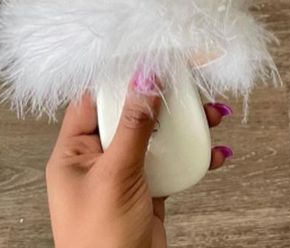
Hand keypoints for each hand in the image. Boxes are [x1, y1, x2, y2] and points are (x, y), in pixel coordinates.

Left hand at [46, 78, 231, 247]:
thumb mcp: (116, 176)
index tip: (151, 60)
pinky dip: (195, 155)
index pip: (96, 99)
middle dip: (166, 99)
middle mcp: (99, 157)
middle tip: (192, 86)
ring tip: (214, 115)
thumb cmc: (99, 242)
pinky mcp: (150, 185)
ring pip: (159, 134)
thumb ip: (133, 126)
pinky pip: (173, 159)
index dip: (122, 77)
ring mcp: (126, 171)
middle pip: (134, 112)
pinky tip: (214, 153)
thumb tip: (144, 80)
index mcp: (75, 151)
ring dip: (187, 125)